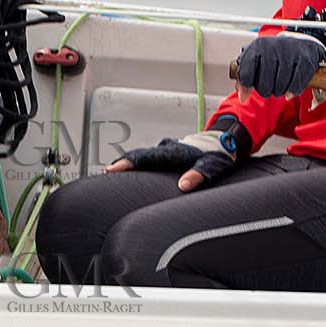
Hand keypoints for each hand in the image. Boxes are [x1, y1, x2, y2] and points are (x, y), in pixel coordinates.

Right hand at [107, 131, 238, 191]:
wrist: (223, 140)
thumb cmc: (218, 154)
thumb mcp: (214, 165)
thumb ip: (199, 175)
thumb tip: (183, 185)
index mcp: (174, 151)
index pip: (146, 157)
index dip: (127, 164)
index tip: (111, 170)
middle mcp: (166, 148)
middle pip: (137, 155)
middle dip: (119, 165)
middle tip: (102, 176)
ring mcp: (165, 149)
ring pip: (140, 156)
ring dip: (125, 164)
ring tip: (108, 177)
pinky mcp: (165, 153)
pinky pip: (146, 158)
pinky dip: (134, 164)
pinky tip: (127, 173)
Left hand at [235, 33, 325, 99]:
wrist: (301, 42)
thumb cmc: (276, 53)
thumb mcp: (258, 60)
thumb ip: (246, 77)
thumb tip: (242, 96)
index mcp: (259, 46)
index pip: (247, 70)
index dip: (245, 85)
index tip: (246, 92)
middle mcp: (274, 47)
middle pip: (264, 82)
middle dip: (265, 90)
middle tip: (267, 89)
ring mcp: (291, 53)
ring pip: (281, 84)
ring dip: (279, 91)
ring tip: (278, 88)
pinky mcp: (305, 59)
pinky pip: (296, 84)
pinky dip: (292, 91)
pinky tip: (289, 91)